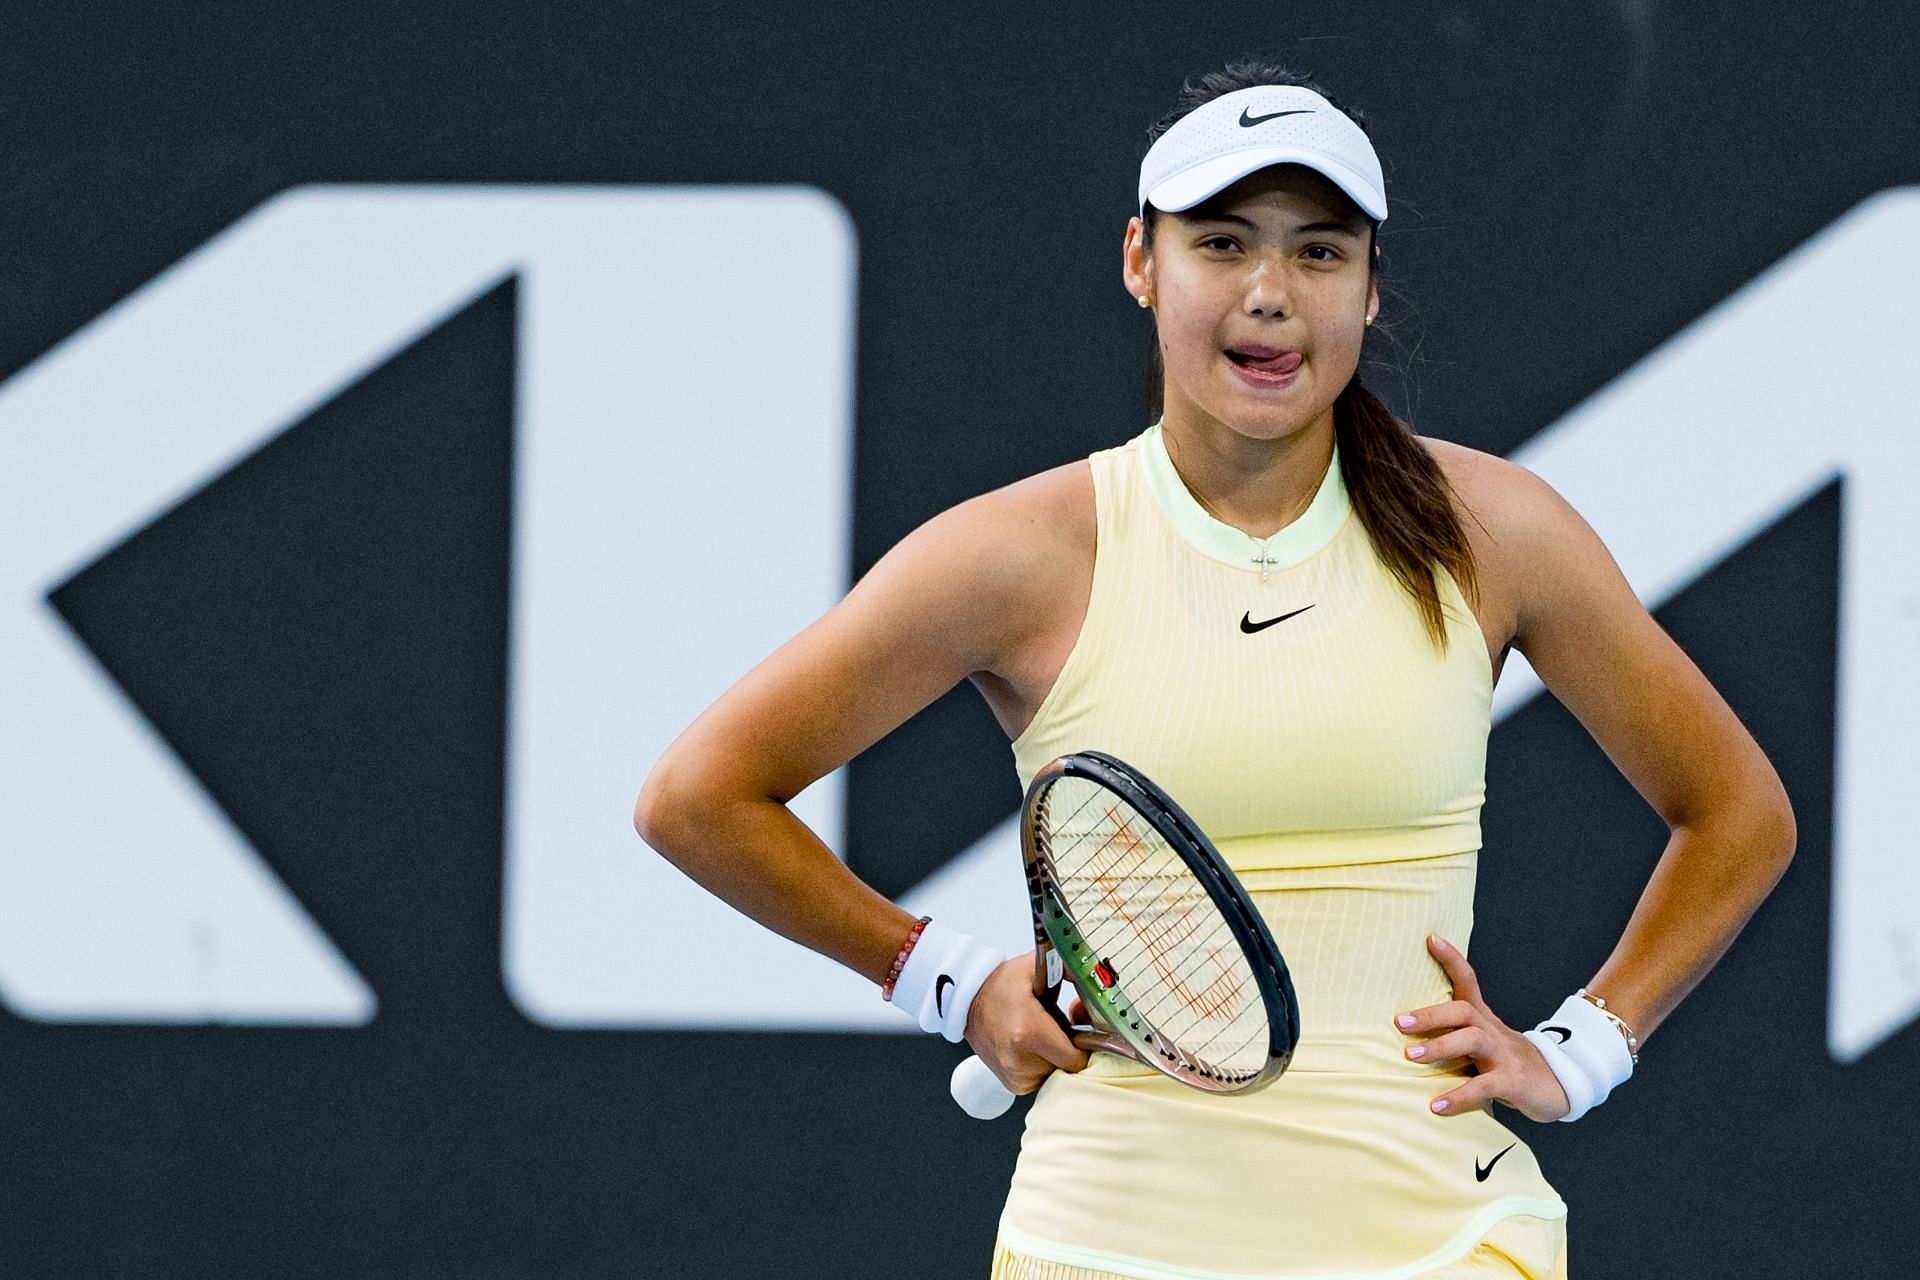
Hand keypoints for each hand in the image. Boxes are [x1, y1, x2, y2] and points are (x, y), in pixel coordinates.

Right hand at [964, 951, 1090, 1095]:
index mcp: (1029, 1033)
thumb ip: (1070, 969)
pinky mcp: (1013, 1084)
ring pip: (1056, 1072)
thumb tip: (1097, 978)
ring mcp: (1015, 1076)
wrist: (966, 1001)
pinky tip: (1029, 1046)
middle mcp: (1020, 1061)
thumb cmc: (1000, 985)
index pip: (1077, 1058)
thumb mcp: (1035, 967)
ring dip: (1054, 1056)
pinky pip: (1043, 1078)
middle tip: (1054, 1025)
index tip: (1076, 1027)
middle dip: (1068, 1047)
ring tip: (1038, 1034)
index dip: (1083, 1042)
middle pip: (1068, 1066)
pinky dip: (1042, 1064)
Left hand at [1395, 934, 1571, 1122]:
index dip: (1451, 959)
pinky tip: (1436, 1105)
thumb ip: (1453, 1034)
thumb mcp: (1482, 1043)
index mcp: (1483, 1019)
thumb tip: (1404, 1031)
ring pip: (1473, 1041)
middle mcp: (1493, 1031)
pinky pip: (1484, 1086)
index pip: (1468, 980)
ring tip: (1410, 1056)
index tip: (1430, 939)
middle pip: (1463, 1011)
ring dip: (1439, 1047)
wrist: (1560, 1085)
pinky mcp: (1513, 1082)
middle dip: (1430, 1014)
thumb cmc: (1508, 1063)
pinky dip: (1459, 1096)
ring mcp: (1505, 1055)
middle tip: (1398, 1022)